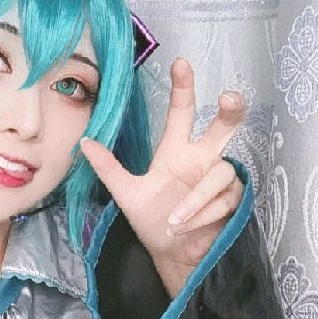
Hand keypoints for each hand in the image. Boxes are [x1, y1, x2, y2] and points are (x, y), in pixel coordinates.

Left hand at [80, 57, 245, 296]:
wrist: (170, 255)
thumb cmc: (152, 221)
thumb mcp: (126, 194)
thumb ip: (108, 168)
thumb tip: (84, 142)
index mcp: (176, 151)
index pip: (182, 112)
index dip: (183, 87)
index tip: (180, 63)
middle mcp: (201, 159)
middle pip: (224, 126)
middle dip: (231, 111)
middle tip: (230, 97)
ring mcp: (219, 178)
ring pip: (219, 174)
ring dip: (196, 199)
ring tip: (173, 220)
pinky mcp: (233, 200)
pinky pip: (223, 199)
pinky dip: (202, 214)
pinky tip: (184, 227)